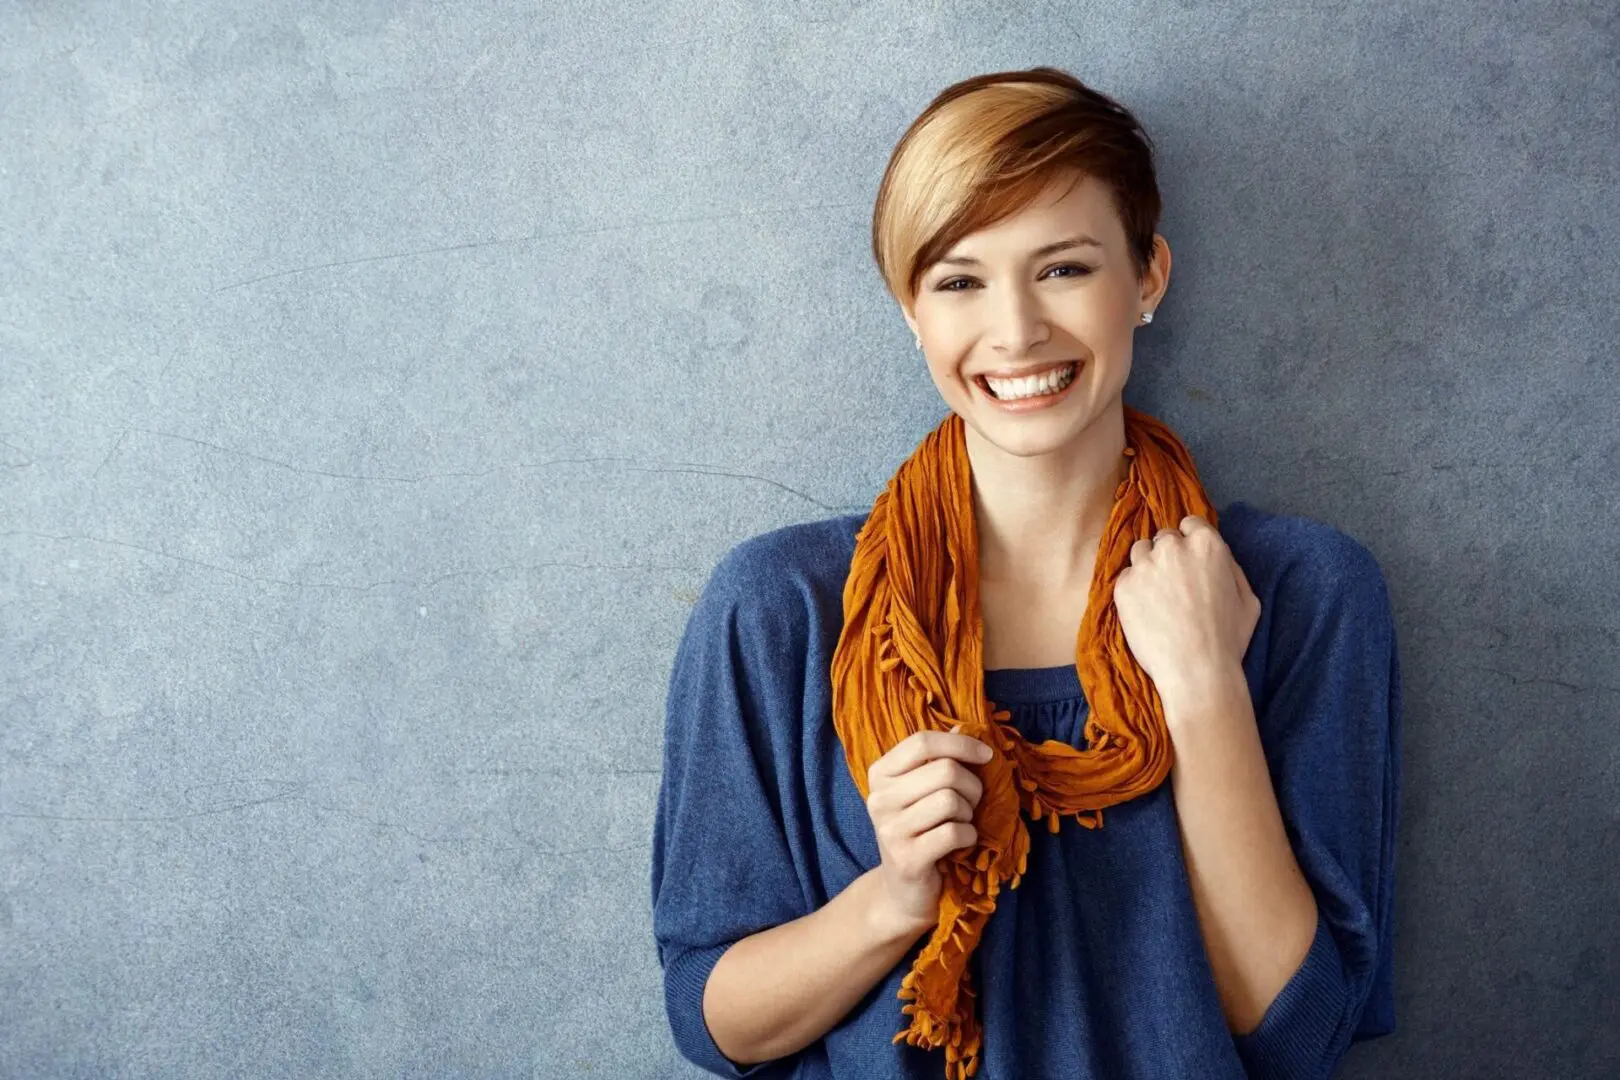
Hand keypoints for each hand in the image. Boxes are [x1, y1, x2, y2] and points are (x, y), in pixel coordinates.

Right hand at [863, 725, 993, 934]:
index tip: (986, 755)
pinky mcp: (907, 858)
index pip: (922, 741)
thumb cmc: (922, 832)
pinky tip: (960, 844)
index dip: (960, 744)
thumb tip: (965, 725)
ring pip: (951, 800)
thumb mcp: (925, 791)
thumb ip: (940, 759)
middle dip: (972, 786)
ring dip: (969, 813)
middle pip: (944, 770)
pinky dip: (969, 836)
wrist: (905, 890)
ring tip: (961, 824)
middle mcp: (879, 798)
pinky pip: (955, 832)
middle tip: (972, 804)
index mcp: (880, 773)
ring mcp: (889, 829)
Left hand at [1111, 514, 1260, 704]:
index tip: (1189, 559)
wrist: (1196, 671)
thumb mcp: (1248, 599)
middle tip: (1173, 582)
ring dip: (1147, 566)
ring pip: (1140, 552)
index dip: (1190, 541)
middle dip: (1168, 554)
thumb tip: (1218, 557)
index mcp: (1207, 544)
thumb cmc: (1228, 639)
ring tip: (1156, 596)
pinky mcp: (1123, 585)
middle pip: (1164, 537)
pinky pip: (1125, 576)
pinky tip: (1144, 610)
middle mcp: (1173, 547)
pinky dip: (1132, 589)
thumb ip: (1231, 569)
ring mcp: (1145, 565)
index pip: (1190, 523)